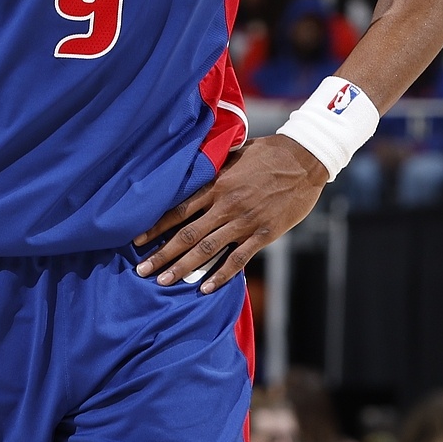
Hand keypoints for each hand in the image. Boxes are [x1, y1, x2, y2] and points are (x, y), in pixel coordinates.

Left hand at [134, 134, 327, 293]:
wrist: (305, 159)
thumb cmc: (270, 152)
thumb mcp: (236, 153)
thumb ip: (215, 165)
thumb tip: (194, 166)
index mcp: (217, 184)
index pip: (178, 209)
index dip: (156, 226)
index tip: (137, 240)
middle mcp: (226, 204)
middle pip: (187, 234)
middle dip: (162, 255)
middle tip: (142, 271)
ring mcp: (244, 221)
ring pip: (207, 249)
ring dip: (183, 268)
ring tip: (164, 282)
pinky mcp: (264, 234)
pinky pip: (238, 259)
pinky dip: (220, 275)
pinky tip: (205, 288)